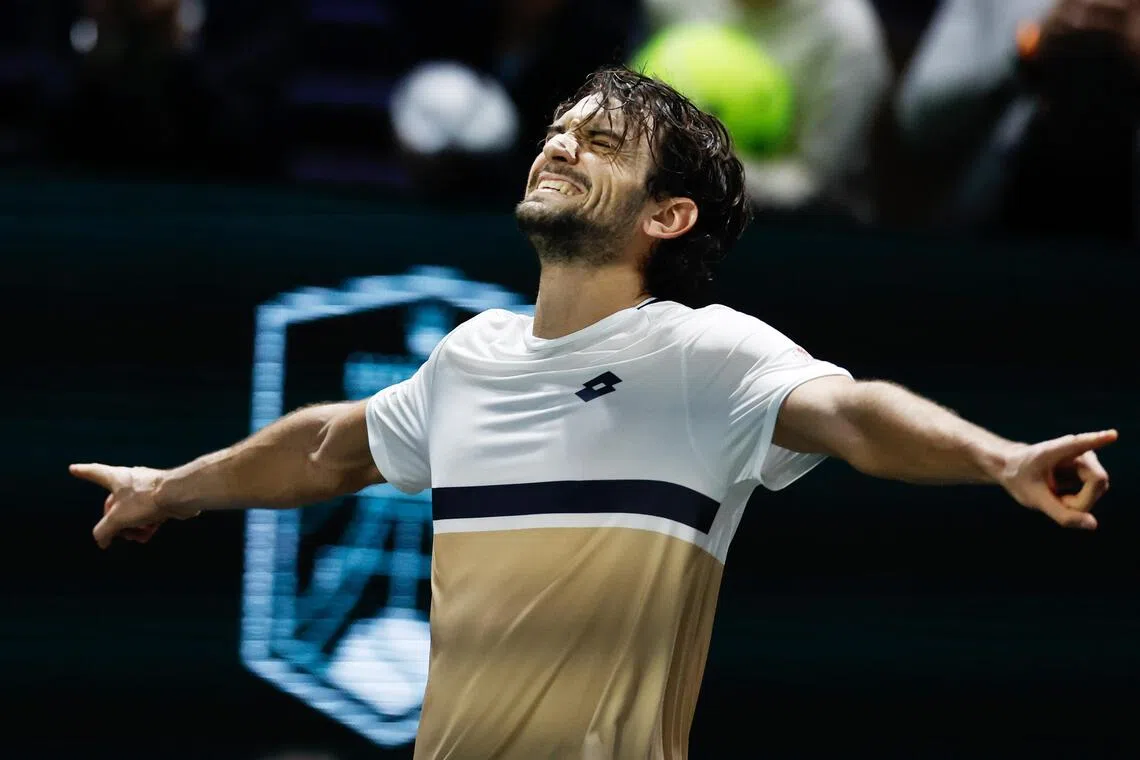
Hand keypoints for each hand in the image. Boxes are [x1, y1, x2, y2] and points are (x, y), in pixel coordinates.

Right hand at [70, 463, 193, 548]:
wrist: (180, 495)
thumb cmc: (146, 500)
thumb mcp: (117, 518)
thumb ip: (104, 531)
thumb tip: (101, 541)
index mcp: (116, 478)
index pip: (94, 473)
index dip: (83, 472)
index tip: (73, 468)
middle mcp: (130, 480)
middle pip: (114, 504)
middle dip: (116, 523)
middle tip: (120, 534)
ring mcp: (146, 488)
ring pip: (132, 512)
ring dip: (133, 527)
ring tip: (139, 536)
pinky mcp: (161, 497)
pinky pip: (147, 514)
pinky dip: (146, 525)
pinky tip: (150, 534)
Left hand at [999, 430, 1116, 529]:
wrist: (1013, 470)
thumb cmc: (1020, 479)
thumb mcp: (1035, 499)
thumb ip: (1062, 514)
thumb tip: (1093, 524)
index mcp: (1058, 450)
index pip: (1082, 444)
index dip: (1098, 440)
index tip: (1112, 435)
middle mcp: (1079, 451)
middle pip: (1098, 483)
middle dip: (1080, 501)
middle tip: (1056, 502)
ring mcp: (1088, 461)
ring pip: (1097, 491)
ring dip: (1077, 503)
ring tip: (1054, 495)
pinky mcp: (1090, 471)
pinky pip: (1092, 495)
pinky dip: (1077, 502)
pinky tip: (1061, 495)